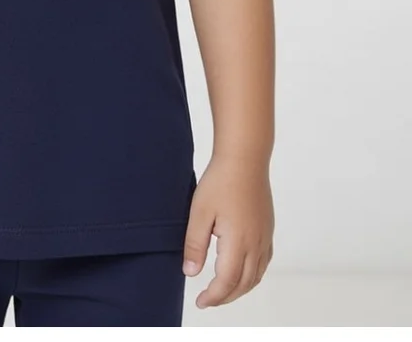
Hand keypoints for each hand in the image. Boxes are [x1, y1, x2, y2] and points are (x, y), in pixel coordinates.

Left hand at [182, 154, 273, 308]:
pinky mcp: (267, 228)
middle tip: (208, 300)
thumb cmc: (221, 181)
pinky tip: (242, 270)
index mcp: (239, 242)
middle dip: (226, 296)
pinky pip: (264, 261)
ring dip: (240, 288)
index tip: (200, 301)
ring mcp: (265, 236)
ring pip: (256, 275)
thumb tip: (191, 273)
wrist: (245, 157)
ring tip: (222, 290)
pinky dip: (253, 274)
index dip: (213, 296)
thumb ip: (195, 245)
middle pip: (244, 283)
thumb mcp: (199, 212)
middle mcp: (256, 243)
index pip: (227, 281)